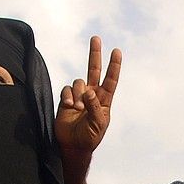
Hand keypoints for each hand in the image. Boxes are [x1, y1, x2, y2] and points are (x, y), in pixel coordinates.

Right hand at [56, 35, 121, 153]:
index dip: (114, 66)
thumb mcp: (98, 124)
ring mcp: (79, 96)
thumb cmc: (90, 137)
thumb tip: (90, 91)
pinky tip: (69, 106)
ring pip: (79, 82)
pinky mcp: (66, 99)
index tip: (117, 51)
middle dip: (95, 54)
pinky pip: (67, 89)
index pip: (110, 80)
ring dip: (78, 94)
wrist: (74, 145)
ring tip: (77, 108)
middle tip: (96, 38)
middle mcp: (92, 94)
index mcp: (104, 100)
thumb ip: (95, 107)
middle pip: (94, 70)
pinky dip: (68, 96)